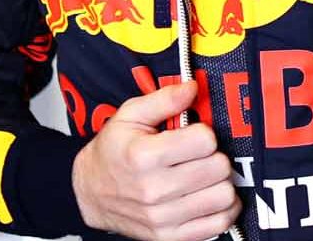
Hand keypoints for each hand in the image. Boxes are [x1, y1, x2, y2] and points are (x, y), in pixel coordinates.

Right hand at [72, 81, 240, 240]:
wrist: (89, 193)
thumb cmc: (112, 153)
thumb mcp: (129, 115)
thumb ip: (164, 99)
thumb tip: (192, 87)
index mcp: (144, 156)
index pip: (205, 140)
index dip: (204, 133)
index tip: (194, 135)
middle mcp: (153, 190)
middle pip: (219, 167)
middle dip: (215, 156)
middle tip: (202, 156)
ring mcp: (162, 217)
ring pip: (223, 196)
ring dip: (221, 183)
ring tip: (207, 176)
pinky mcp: (169, 236)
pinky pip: (217, 224)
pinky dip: (222, 210)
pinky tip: (209, 196)